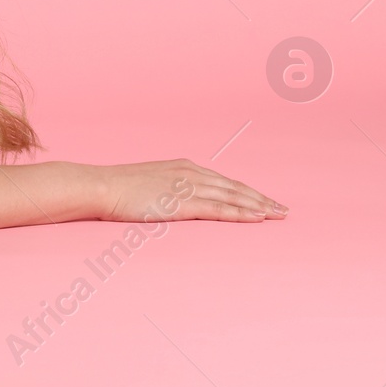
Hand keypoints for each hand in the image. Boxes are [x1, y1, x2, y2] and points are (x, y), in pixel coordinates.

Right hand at [99, 158, 286, 222]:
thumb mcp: (151, 184)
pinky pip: (218, 209)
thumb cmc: (120, 188)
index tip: (265, 201)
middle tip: (283, 210)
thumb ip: (170, 189)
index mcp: (184, 168)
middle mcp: (191, 173)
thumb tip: (179, 202)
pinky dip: (240, 213)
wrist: (102, 186)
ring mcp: (187, 187)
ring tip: (277, 215)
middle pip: (235, 187)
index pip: (224, 182)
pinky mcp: (182, 203)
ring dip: (258, 206)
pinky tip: (256, 218)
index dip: (247, 192)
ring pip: (232, 197)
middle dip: (261, 199)